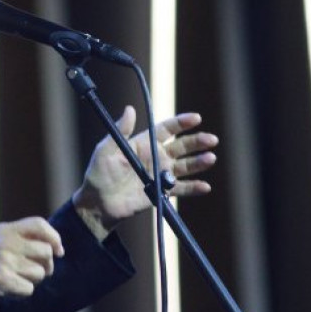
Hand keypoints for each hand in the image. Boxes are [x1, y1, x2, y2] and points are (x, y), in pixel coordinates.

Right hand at [0, 218, 64, 301]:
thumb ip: (18, 238)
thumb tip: (51, 247)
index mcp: (5, 229)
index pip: (40, 224)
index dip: (54, 237)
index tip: (59, 250)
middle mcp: (7, 242)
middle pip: (47, 252)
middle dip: (46, 266)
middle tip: (36, 272)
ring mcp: (5, 261)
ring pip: (40, 273)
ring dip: (32, 281)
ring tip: (16, 280)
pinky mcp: (2, 280)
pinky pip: (29, 289)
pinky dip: (21, 293)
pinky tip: (8, 290)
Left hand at [72, 109, 217, 238]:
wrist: (99, 202)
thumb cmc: (99, 174)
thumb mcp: (105, 150)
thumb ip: (120, 131)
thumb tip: (130, 109)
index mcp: (145, 143)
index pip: (167, 129)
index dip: (182, 123)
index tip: (196, 118)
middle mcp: (156, 156)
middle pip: (181, 146)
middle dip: (197, 141)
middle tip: (211, 139)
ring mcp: (161, 174)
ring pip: (185, 166)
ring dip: (199, 162)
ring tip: (210, 158)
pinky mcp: (162, 192)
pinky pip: (181, 189)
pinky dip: (193, 188)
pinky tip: (205, 186)